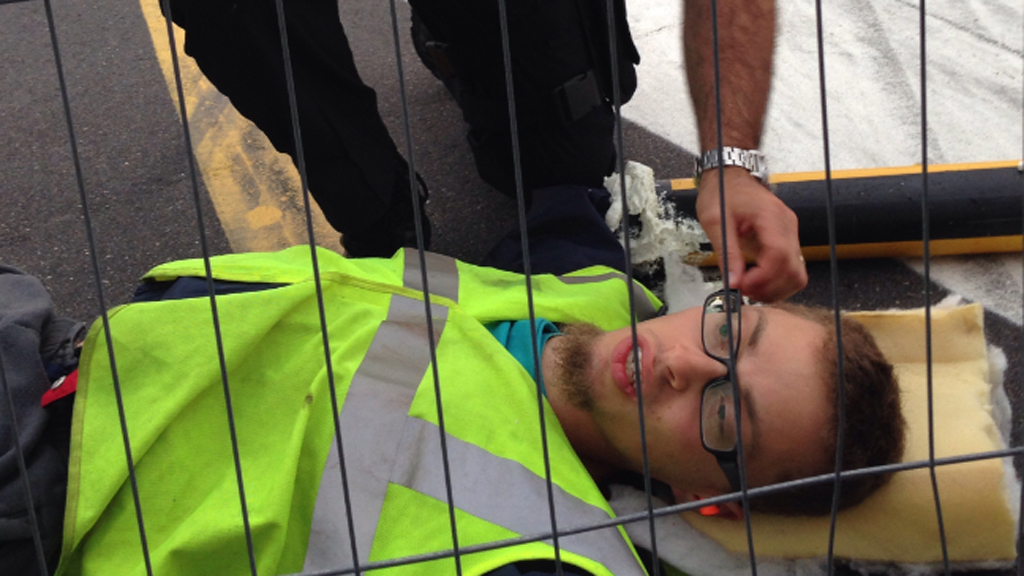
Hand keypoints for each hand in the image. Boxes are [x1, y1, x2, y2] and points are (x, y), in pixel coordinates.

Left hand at [695, 166, 806, 301]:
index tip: (742, 286)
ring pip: (797, 274)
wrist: (730, 175)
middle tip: (744, 291)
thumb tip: (733, 283)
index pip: (779, 256)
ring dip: (775, 289)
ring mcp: (791, 233)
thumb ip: (726, 253)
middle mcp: (788, 226)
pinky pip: (792, 269)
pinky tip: (758, 282)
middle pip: (794, 270)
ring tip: (750, 288)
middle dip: (769, 288)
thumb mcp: (715, 221)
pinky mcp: (787, 240)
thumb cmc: (722, 192)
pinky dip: (778, 282)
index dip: (763, 278)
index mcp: (771, 217)